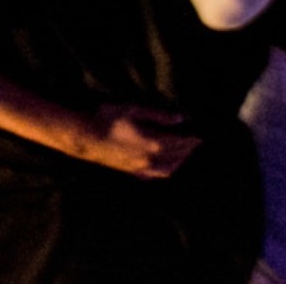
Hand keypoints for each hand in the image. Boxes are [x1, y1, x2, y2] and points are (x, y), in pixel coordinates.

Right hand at [64, 104, 199, 178]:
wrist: (85, 137)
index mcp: (154, 142)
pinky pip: (155, 175)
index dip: (191, 139)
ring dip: (179, 162)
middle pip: (177, 156)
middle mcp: (152, 159)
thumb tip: (181, 119)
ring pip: (169, 169)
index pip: (180, 142)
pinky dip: (165, 171)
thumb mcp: (132, 109)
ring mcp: (142, 168)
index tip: (200, 136)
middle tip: (195, 143)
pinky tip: (165, 168)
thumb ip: (158, 115)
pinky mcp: (132, 172)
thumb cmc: (107, 117)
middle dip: (188, 150)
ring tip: (184, 155)